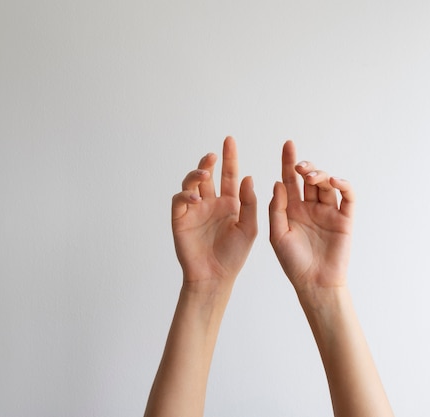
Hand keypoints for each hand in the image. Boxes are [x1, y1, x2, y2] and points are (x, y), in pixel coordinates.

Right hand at [172, 137, 256, 291]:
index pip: (229, 175)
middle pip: (208, 176)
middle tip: (213, 156)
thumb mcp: (249, 228)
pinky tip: (196, 198)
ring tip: (205, 175)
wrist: (215, 276)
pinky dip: (185, 195)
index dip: (229, 158)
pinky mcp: (180, 219)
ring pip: (191, 184)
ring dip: (196, 176)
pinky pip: (179, 201)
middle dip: (209, 163)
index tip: (230, 141)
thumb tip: (248, 177)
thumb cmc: (233, 255)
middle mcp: (211, 203)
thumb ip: (249, 203)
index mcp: (229, 203)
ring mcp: (194, 210)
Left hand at [269, 140, 354, 292]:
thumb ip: (277, 208)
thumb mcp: (277, 234)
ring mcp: (328, 212)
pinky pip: (347, 197)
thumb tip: (279, 183)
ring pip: (327, 185)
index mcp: (292, 210)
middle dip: (305, 167)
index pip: (290, 180)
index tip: (288, 145)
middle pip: (309, 179)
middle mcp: (310, 208)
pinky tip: (334, 181)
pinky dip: (343, 185)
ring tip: (313, 176)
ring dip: (321, 175)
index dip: (288, 162)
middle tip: (300, 166)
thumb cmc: (293, 263)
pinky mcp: (345, 219)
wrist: (314, 283)